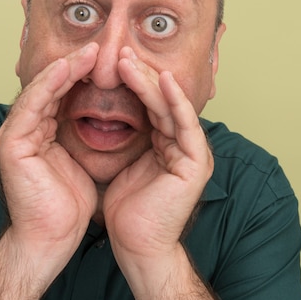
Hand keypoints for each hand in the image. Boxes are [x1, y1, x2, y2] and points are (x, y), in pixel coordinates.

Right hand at [0, 43, 99, 276]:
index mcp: (36, 134)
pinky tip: (68, 68)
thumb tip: (100, 117)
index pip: (59, 96)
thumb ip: (79, 136)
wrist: (50, 241)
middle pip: (48, 88)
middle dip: (74, 66)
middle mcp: (21, 131)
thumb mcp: (79, 162)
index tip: (105, 61)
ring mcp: (12, 136)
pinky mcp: (10, 145)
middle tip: (99, 47)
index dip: (80, 76)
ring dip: (65, 68)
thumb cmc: (65, 207)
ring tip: (89, 51)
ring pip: (39, 91)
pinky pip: (31, 106)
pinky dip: (50, 85)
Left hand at [103, 47, 212, 272]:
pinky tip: (161, 79)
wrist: (136, 248)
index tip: (109, 63)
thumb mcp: (123, 166)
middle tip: (118, 51)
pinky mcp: (197, 163)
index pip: (150, 106)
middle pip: (161, 101)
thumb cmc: (127, 213)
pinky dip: (173, 100)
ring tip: (129, 59)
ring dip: (151, 81)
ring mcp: (193, 154)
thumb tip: (103, 117)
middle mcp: (183, 146)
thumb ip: (127, 141)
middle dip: (139, 75)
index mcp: (168, 147)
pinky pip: (185, 124)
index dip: (131, 84)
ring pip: (171, 107)